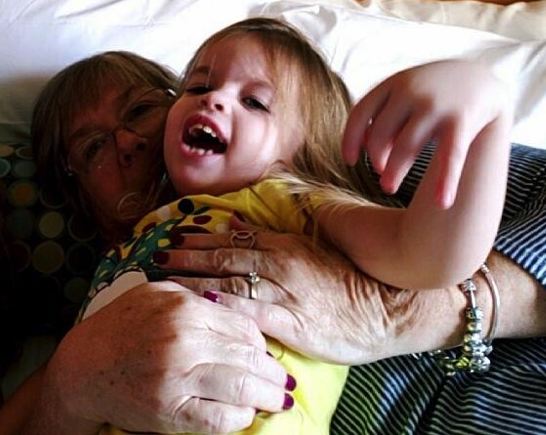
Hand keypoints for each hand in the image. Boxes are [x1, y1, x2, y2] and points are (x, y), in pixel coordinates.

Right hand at [30, 280, 292, 434]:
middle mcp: (183, 341)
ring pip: (242, 388)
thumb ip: (194, 296)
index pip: (243, 327)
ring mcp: (177, 379)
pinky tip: (245, 414)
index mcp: (182, 309)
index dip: (262, 343)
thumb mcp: (154, 295)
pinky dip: (240, 418)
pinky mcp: (170, 411)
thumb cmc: (120, 327)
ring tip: (277, 401)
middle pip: (249, 357)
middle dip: (272, 373)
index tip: (267, 353)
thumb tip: (236, 305)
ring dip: (266, 397)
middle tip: (283, 381)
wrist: (84, 367)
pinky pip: (220, 419)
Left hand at [159, 218, 415, 364]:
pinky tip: (204, 305)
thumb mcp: (306, 249)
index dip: (198, 237)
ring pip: (232, 282)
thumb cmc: (346, 282)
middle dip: (186, 256)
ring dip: (195, 279)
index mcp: (283, 244)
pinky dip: (226, 307)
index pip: (231, 238)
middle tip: (156, 255)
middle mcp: (281, 263)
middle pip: (223, 257)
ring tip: (165, 279)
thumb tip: (231, 223)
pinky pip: (253, 313)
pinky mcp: (294, 322)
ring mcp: (286, 292)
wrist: (388, 308)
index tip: (170, 235)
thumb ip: (267, 236)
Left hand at [343, 59, 511, 207]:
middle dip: (377, 158)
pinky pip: (450, 155)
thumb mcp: (404, 93)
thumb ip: (382, 115)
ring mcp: (436, 106)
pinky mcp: (461, 120)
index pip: (361, 113)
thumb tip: (361, 147)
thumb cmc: (432, 92)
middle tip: (381, 176)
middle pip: (381, 133)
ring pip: (406, 146)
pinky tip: (442, 202)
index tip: (350, 161)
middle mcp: (411, 92)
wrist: (481, 77)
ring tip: (388, 188)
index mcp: (393, 84)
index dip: (350, 139)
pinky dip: (445, 179)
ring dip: (395, 171)